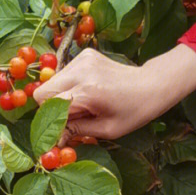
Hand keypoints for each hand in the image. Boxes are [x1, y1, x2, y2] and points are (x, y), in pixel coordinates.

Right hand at [32, 43, 195, 141]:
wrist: (152, 84)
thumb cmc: (133, 111)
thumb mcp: (107, 129)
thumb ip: (76, 131)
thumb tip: (53, 139)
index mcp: (88, 91)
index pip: (48, 105)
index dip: (51, 120)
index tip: (61, 130)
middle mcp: (82, 71)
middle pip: (43, 91)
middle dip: (52, 108)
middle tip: (73, 116)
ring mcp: (82, 59)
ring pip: (51, 82)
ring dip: (60, 96)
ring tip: (84, 102)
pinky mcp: (85, 54)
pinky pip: (63, 74)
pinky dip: (69, 85)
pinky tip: (88, 90)